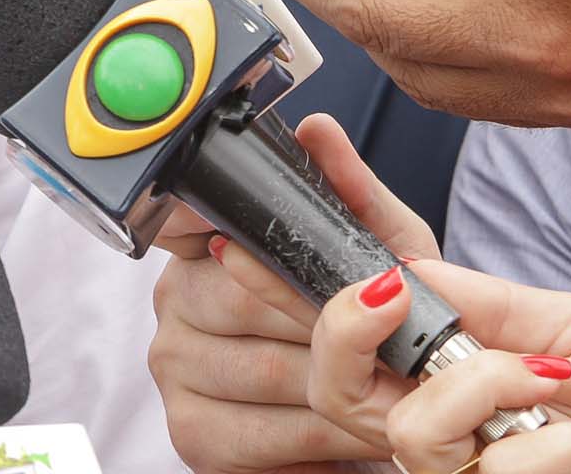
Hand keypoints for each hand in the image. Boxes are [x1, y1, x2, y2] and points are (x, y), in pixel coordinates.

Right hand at [149, 114, 433, 473]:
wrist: (390, 418)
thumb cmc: (380, 333)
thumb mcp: (384, 251)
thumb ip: (353, 193)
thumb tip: (318, 130)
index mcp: (205, 244)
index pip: (184, 217)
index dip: (221, 226)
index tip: (271, 242)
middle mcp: (174, 301)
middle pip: (249, 301)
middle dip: (333, 327)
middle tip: (393, 342)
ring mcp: (176, 369)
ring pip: (273, 370)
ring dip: (349, 389)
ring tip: (396, 392)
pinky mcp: (194, 436)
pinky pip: (271, 434)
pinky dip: (329, 439)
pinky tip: (360, 434)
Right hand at [311, 257, 570, 472]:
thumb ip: (484, 300)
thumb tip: (401, 266)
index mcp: (449, 376)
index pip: (350, 353)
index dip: (337, 314)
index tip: (383, 281)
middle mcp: (447, 430)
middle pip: (337, 396)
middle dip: (354, 336)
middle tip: (402, 305)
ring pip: (411, 437)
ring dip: (487, 389)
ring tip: (558, 384)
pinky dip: (553, 449)